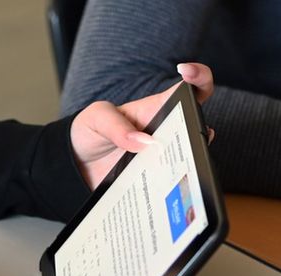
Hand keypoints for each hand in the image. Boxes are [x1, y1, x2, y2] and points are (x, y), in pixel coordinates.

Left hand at [70, 62, 213, 188]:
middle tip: (187, 137)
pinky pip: (173, 185)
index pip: (187, 88)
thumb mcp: (96, 119)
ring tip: (174, 167)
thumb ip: (116, 126)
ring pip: (191, 159)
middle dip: (201, 131)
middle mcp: (166, 133)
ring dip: (190, 163)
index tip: (189, 74)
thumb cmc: (90, 133)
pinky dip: (175, 190)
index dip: (198, 76)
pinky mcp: (158, 182)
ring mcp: (164, 158)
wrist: (79, 166)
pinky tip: (167, 195)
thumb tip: (145, 142)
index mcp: (156, 108)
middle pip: (198, 127)